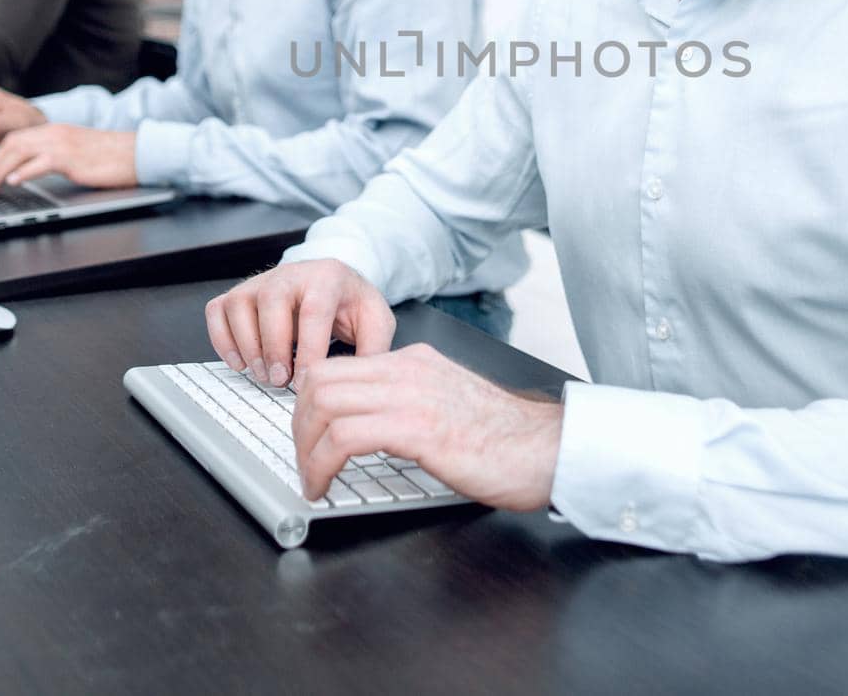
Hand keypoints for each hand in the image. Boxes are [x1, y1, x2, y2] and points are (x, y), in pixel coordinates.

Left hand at [0, 125, 137, 194]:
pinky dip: (23, 172)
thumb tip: (37, 170)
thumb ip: (58, 155)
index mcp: (56, 131)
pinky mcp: (71, 158)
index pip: (17, 137)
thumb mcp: (79, 151)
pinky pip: (40, 163)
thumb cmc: (113, 157)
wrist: (137, 153)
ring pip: (19, 151)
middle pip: (12, 143)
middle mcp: (56, 133)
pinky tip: (14, 182)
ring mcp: (63, 144)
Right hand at [205, 258, 394, 387]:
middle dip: (273, 346)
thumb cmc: (352, 304)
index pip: (314, 309)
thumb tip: (359, 382)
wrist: (335, 282)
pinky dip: (222, 339)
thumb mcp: (376, 322)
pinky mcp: (241, 292)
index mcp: (328, 277)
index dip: (308, 348)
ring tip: (264, 374)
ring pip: (239, 304)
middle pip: (272, 300)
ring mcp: (262, 281)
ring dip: (247, 345)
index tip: (306, 380)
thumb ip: (373, 350)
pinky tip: (241, 362)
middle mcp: (292, 273)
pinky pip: (218, 310)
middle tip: (280, 380)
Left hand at [293, 345, 562, 509]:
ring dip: (304, 448)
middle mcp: (408, 369)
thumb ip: (412, 402)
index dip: (309, 405)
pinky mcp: (417, 428)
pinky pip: (344, 437)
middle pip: (320, 380)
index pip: (337, 367)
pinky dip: (320, 464)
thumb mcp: (448, 404)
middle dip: (298, 425)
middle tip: (303, 460)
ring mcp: (412, 395)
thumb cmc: (507, 439)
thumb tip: (373, 427)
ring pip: (323, 403)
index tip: (308, 437)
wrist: (548, 449)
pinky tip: (324, 486)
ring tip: (311, 477)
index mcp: (415, 361)